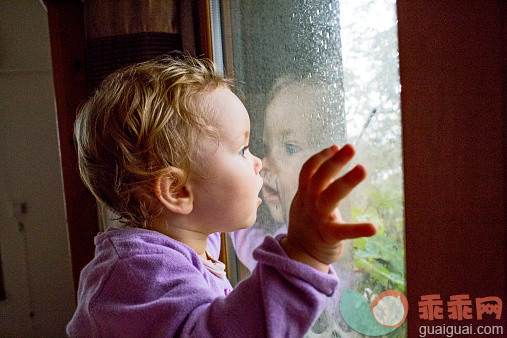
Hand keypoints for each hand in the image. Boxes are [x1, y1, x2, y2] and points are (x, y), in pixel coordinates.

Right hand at [281, 144, 376, 272]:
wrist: (299, 254)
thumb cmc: (308, 223)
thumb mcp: (306, 201)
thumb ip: (316, 184)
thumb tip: (330, 162)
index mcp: (304, 194)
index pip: (309, 170)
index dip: (321, 157)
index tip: (336, 147)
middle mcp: (309, 203)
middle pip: (319, 178)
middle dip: (335, 161)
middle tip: (351, 148)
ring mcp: (317, 219)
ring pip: (330, 196)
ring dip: (346, 181)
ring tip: (362, 169)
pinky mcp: (328, 236)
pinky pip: (343, 231)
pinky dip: (358, 229)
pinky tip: (374, 227)